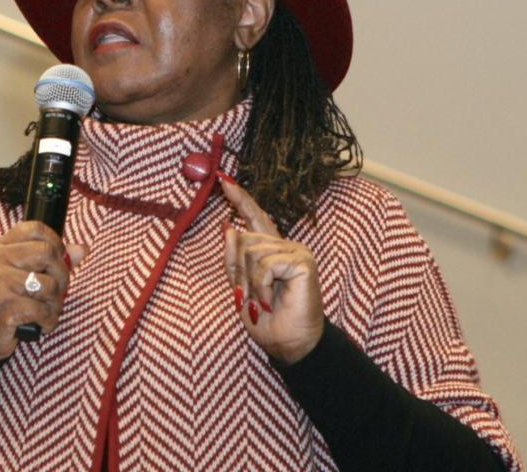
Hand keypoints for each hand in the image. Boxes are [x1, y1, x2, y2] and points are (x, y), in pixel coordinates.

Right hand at [0, 221, 87, 360]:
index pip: (35, 228)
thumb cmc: (3, 301)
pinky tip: (42, 324)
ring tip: (47, 311)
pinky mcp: (4, 308)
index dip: (55, 242)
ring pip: (49, 285)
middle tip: (58, 291)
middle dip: (62, 276)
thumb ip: (51, 260)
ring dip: (56, 304)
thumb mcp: (21, 274)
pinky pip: (43, 310)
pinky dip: (49, 321)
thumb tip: (82, 249)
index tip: (58, 259)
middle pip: (46, 253)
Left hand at [221, 178, 323, 365]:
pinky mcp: (302, 261)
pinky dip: (261, 286)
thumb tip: (228, 226)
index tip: (223, 180)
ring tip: (263, 302)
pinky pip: (266, 264)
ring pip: (252, 251)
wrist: (288, 346)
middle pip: (245, 239)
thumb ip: (234, 260)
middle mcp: (285, 246)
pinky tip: (271, 301)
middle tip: (250, 298)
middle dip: (239, 271)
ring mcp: (296, 252)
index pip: (255, 218)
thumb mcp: (240, 289)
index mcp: (271, 251)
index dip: (240, 199)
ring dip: (250, 283)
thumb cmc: (267, 321)